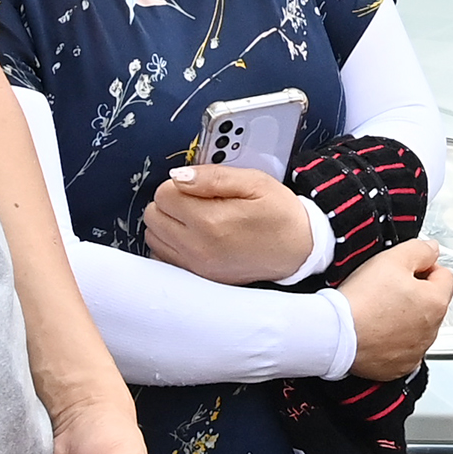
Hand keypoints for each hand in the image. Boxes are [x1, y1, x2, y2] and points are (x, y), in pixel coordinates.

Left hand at [144, 163, 322, 286]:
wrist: (299, 250)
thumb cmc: (280, 214)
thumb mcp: (255, 182)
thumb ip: (213, 176)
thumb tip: (178, 176)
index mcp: (212, 222)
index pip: (164, 194)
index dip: (180, 184)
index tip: (200, 187)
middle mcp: (199, 248)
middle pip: (153, 216)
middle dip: (170, 202)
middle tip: (198, 201)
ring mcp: (197, 267)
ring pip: (153, 237)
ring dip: (167, 223)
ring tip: (195, 218)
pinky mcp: (199, 277)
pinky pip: (163, 257)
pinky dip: (170, 244)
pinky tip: (192, 236)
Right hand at [343, 237, 450, 379]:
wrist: (336, 334)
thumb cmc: (362, 300)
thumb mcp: (392, 258)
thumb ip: (420, 250)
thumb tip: (432, 250)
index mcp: (436, 302)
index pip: (444, 275)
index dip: (424, 266)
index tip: (405, 269)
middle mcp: (432, 330)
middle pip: (431, 302)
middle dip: (415, 293)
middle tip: (387, 287)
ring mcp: (416, 350)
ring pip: (417, 326)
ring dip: (405, 317)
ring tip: (378, 309)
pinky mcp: (399, 366)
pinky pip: (403, 348)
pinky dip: (393, 340)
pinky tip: (376, 330)